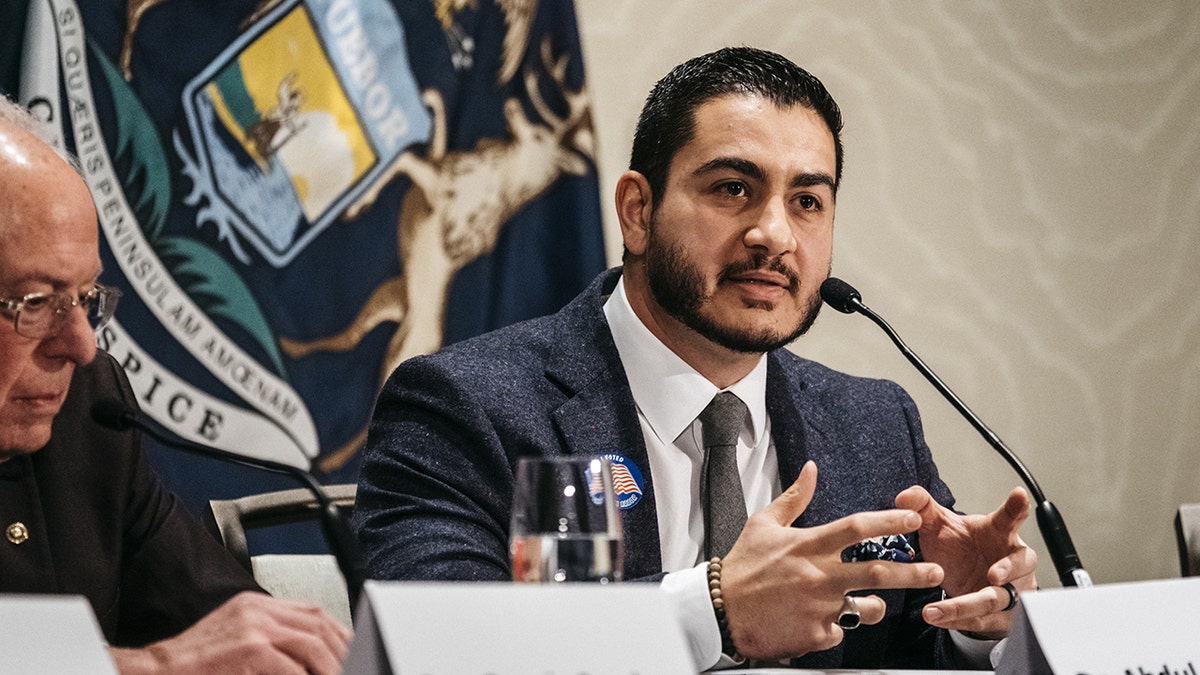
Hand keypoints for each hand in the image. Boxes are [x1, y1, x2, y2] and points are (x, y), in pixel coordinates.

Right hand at [109, 591, 351, 674]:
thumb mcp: (238, 641)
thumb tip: (309, 660)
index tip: (350, 651)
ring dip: (331, 667)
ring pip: (311, 644)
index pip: (311, 613)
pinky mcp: (248, 649)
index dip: (337, 633)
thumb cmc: (194, 665)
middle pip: (317, 624)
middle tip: (353, 667)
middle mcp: (256, 610)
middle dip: (341, 650)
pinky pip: (290, 667)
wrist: (155, 671)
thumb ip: (273, 644)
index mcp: (255, 605)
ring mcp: (252, 627)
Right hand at [720, 461, 944, 659]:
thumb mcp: (763, 524)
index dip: (889, 522)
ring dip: (876, 607)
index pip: (857, 528)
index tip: (913, 520)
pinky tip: (819, 621)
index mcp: (808, 545)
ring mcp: (818, 607)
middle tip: (935, 572)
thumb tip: (811, 469)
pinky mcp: (814, 634)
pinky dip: (836, 627)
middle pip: (878, 573)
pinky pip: (841, 632)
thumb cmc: (742, 567)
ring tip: (869, 604)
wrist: (719, 610)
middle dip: (913, 573)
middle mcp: (818, 576)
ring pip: (869, 609)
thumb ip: (794, 498)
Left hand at [894, 485, 1038, 637]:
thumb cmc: (961, 548)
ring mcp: (1010, 590)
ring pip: (997, 599)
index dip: (1017, 507)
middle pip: (1020, 563)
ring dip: (968, 605)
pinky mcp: (1001, 616)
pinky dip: (958, 620)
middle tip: (993, 575)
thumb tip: (904, 496)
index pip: (1010, 517)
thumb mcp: (940, 526)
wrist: (964, 582)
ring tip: (938, 608)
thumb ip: (923, 507)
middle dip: (1008, 569)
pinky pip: (982, 621)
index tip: (1019, 495)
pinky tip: (937, 618)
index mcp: (999, 533)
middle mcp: (1011, 561)